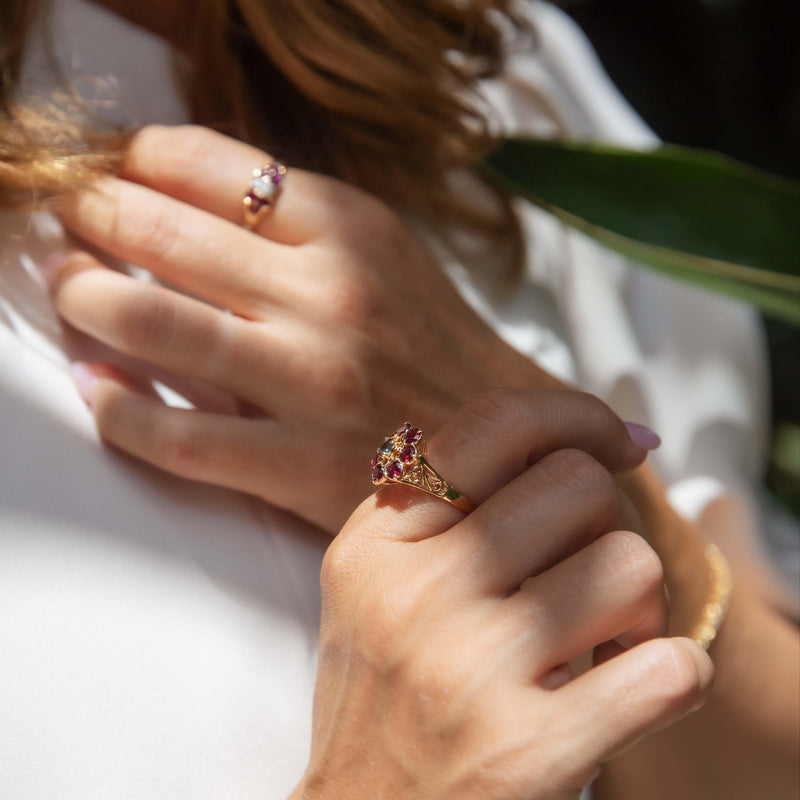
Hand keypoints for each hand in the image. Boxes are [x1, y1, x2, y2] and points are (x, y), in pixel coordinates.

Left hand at [49, 124, 565, 530]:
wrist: (505, 446)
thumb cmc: (431, 349)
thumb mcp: (383, 254)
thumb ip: (294, 219)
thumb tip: (181, 190)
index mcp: (352, 228)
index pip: (206, 163)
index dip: (132, 160)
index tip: (110, 173)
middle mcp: (330, 294)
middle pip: (163, 232)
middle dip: (89, 216)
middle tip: (66, 222)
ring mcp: (312, 380)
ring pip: (154, 324)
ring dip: (85, 297)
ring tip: (70, 288)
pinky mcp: (299, 464)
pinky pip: (176, 437)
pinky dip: (117, 408)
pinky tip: (98, 388)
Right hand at [294, 390, 712, 799]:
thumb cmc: (382, 693)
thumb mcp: (374, 580)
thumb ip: (448, 502)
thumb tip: (598, 440)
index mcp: (378, 543)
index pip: (496, 424)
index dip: (575, 416)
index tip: (616, 443)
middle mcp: (415, 595)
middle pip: (578, 483)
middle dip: (607, 520)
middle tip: (588, 568)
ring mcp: (467, 672)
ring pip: (629, 563)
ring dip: (641, 601)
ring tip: (604, 636)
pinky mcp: (526, 754)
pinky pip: (664, 670)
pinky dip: (674, 672)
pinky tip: (634, 685)